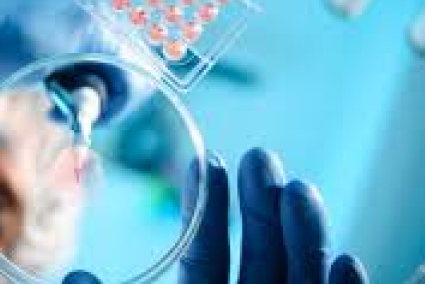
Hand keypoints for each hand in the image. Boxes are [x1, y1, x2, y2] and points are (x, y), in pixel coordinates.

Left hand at [0, 0, 149, 120]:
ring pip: (113, 69)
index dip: (125, 100)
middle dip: (111, 95)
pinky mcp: (65, 33)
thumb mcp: (53, 58)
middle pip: (133, 67)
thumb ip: (104, 63)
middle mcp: (98, 11)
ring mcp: (82, 20)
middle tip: (75, 110)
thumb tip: (141, 81)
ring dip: (93, 91)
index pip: (142, 67)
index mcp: (100, 13)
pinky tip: (53, 89)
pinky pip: (93, 62)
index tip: (95, 118)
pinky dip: (80, 82)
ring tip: (58, 101)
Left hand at [63, 148, 367, 283]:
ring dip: (305, 235)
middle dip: (262, 207)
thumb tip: (76, 276)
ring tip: (298, 187)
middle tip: (261, 154)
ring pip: (302, 279)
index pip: (208, 260)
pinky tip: (348, 257)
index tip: (211, 161)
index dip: (211, 211)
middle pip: (261, 259)